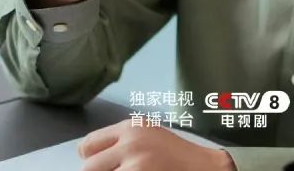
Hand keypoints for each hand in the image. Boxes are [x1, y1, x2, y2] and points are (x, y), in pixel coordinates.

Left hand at [78, 120, 234, 170]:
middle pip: (89, 168)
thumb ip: (121, 142)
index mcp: (129, 128)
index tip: (98, 167)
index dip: (89, 160)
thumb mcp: (147, 136)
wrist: (205, 168)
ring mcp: (136, 166)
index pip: (88, 145)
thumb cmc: (177, 156)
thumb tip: (89, 158)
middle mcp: (130, 144)